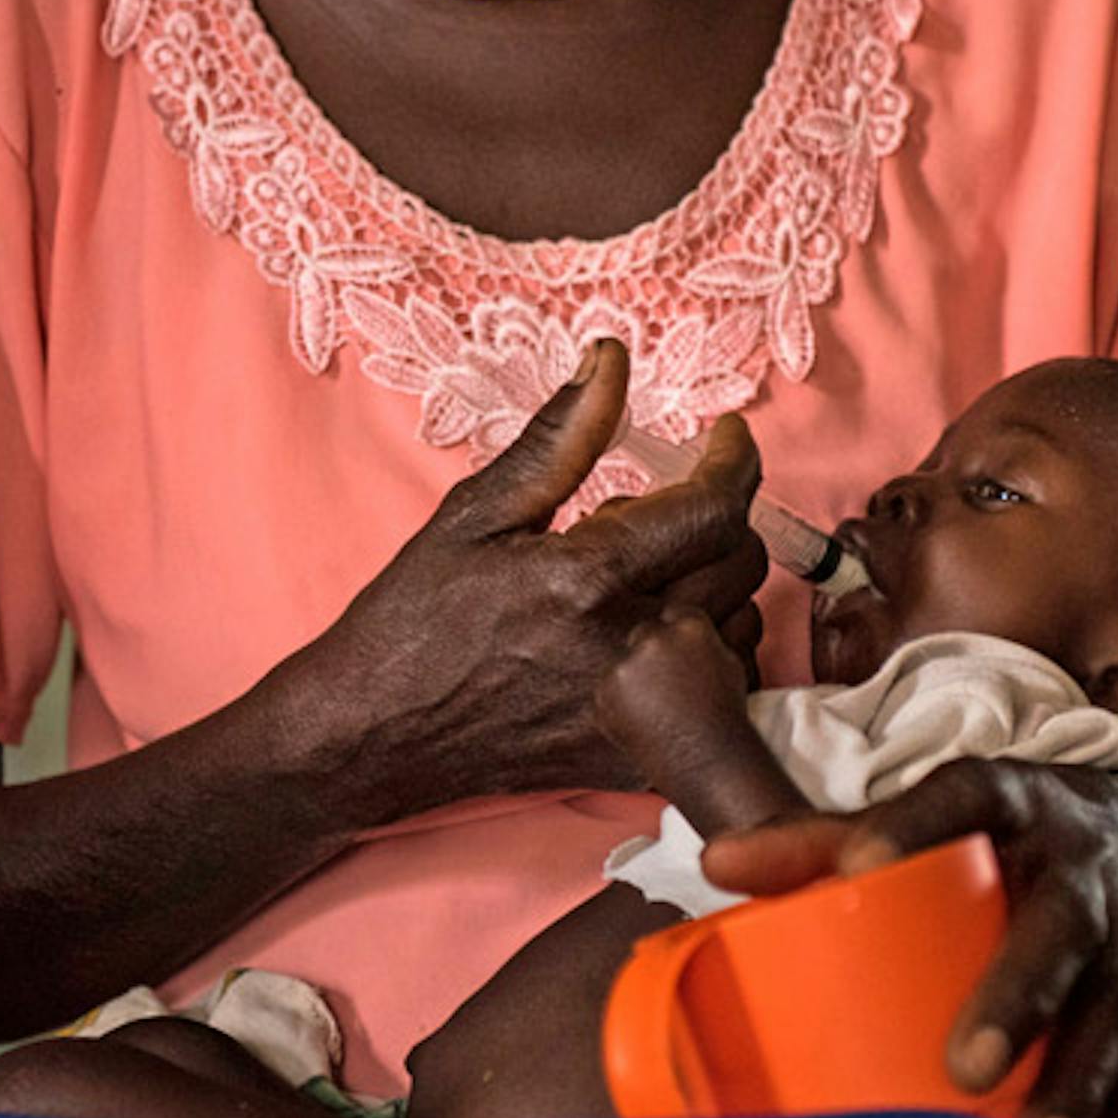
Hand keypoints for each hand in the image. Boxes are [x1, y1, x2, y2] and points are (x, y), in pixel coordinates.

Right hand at [298, 342, 765, 810]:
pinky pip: (726, 694)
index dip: (733, 459)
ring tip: (645, 579)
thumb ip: (559, 436)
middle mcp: (627, 653)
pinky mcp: (640, 760)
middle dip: (715, 518)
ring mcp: (639, 716)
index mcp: (587, 580)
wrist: (374, 734)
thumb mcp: (475, 512)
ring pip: (743, 628)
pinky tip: (650, 637)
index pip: (713, 507)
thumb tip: (611, 357)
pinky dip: (709, 653)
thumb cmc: (416, 619)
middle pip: (739, 562)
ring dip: (714, 588)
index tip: (724, 438)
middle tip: (659, 509)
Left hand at [594, 606, 753, 768]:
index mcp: (689, 626)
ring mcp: (625, 664)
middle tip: (667, 687)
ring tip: (658, 711)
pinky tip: (643, 723)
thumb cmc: (725, 715)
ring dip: (634, 679)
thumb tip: (687, 627)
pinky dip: (618, 704)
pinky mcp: (604, 692)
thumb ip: (704, 639)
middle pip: (644, 634)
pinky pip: (608, 690)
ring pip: (624, 662)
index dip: (676, 637)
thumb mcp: (729, 662)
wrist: (708, 761)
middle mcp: (654, 638)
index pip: (674, 613)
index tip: (679, 657)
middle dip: (652, 655)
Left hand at [700, 760, 1117, 1117]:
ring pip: (1111, 1014)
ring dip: (1077, 1080)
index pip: (962, 801)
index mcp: (1011, 806)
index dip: (912, 823)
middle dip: (1017, 997)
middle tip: (967, 1064)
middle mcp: (1076, 874)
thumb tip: (718, 864)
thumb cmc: (995, 837)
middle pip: (1057, 932)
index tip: (859, 861)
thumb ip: (818, 841)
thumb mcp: (923, 816)